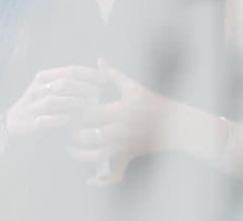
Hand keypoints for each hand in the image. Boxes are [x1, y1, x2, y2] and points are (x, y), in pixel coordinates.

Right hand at [5, 65, 101, 141]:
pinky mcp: (29, 124)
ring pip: (53, 101)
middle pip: (64, 84)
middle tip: (98, 95)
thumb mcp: (54, 88)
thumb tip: (103, 63)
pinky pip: (44, 120)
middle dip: (84, 88)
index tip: (104, 81)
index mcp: (43, 77)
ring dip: (74, 103)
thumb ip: (75, 79)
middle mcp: (36, 90)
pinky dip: (58, 119)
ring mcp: (31, 107)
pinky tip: (70, 118)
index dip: (90, 74)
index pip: (71, 70)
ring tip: (88, 106)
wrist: (14, 128)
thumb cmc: (42, 106)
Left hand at [67, 59, 168, 185]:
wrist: (175, 124)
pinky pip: (114, 174)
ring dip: (79, 155)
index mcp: (120, 110)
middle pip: (87, 136)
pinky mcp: (128, 157)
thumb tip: (99, 61)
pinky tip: (89, 180)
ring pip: (95, 156)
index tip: (68, 110)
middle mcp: (120, 130)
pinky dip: (101, 181)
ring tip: (71, 149)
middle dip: (74, 134)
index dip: (74, 113)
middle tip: (66, 130)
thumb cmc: (153, 103)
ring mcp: (124, 146)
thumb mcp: (134, 88)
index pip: (89, 113)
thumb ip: (114, 76)